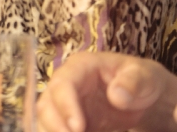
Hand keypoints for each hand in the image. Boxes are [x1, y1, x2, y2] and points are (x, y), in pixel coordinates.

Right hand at [37, 52, 176, 131]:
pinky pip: (57, 130)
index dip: (65, 105)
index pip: (63, 84)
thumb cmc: (142, 79)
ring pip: (46, 121)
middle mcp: (65, 84)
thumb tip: (117, 96)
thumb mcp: (145, 76)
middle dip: (55, 126)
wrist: (143, 95)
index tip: (77, 127)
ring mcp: (65, 104)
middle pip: (46, 104)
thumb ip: (133, 82)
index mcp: (80, 67)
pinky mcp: (70, 122)